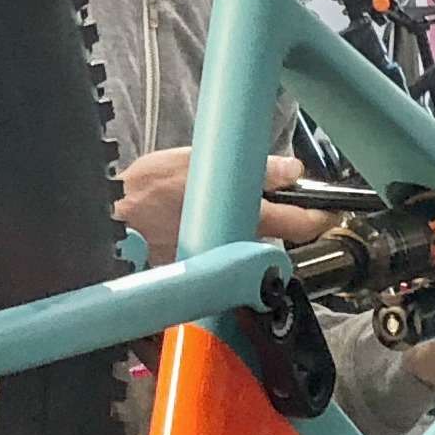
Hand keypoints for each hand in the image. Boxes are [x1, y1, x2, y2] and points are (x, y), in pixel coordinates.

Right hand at [117, 149, 332, 265]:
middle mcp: (238, 246)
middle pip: (277, 240)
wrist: (105, 224)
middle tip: (277, 199)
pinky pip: (226, 254)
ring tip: (227, 205)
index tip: (329, 211)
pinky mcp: (202, 272)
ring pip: (251, 246)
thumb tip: (294, 170)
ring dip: (249, 229)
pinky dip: (224, 239)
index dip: (319, 217)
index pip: (299, 225)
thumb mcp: (197, 162)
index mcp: (242, 217)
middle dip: (282, 221)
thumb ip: (251, 168)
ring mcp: (223, 263)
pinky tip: (203, 223)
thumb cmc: (145, 188)